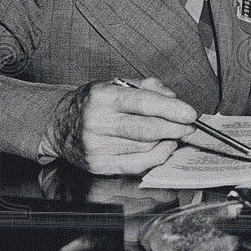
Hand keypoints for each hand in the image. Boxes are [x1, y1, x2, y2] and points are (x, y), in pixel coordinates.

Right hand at [49, 77, 197, 174]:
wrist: (59, 125)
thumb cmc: (93, 103)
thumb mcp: (116, 84)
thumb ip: (148, 88)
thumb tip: (174, 100)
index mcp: (102, 97)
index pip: (142, 103)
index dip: (170, 109)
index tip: (190, 113)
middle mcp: (96, 122)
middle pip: (146, 129)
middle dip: (175, 128)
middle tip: (191, 126)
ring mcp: (96, 147)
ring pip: (145, 147)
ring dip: (167, 141)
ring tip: (176, 133)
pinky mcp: (98, 166)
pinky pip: (137, 165)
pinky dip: (157, 156)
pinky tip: (165, 147)